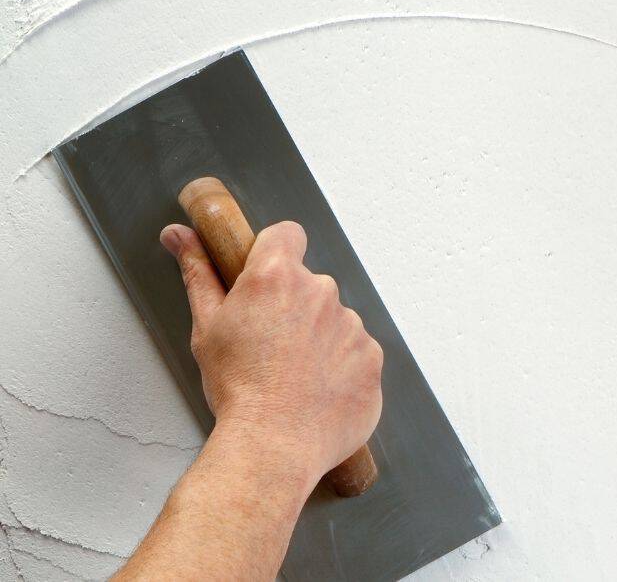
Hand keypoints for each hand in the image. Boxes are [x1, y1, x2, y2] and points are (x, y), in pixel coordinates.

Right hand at [160, 220, 382, 483]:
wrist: (274, 445)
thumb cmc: (237, 389)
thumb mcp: (206, 327)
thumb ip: (199, 273)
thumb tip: (180, 235)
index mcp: (276, 276)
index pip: (287, 235)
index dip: (275, 252)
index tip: (266, 277)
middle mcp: (321, 292)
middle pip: (310, 284)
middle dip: (294, 306)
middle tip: (270, 346)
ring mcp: (352, 325)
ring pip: (335, 321)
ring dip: (320, 339)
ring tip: (294, 377)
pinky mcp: (372, 357)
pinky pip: (357, 353)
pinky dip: (342, 368)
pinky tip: (317, 391)